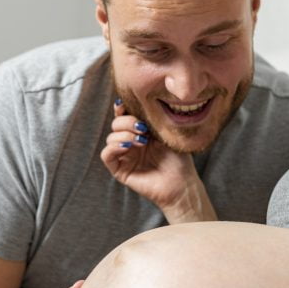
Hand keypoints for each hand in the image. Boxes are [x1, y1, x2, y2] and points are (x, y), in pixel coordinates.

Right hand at [100, 100, 216, 222]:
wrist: (182, 184)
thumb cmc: (179, 160)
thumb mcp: (167, 134)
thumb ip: (152, 120)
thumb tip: (141, 103)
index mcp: (141, 132)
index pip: (124, 116)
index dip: (122, 108)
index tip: (126, 104)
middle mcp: (131, 143)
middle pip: (116, 125)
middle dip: (127, 122)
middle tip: (143, 128)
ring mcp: (124, 156)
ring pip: (110, 138)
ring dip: (123, 135)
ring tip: (141, 140)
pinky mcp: (120, 170)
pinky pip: (106, 155)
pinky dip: (113, 147)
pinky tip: (127, 146)